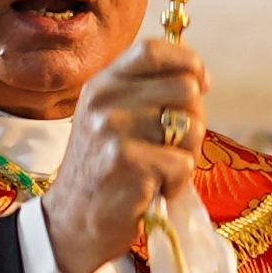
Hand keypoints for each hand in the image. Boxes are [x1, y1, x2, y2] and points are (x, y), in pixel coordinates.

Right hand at [40, 36, 207, 272]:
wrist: (70, 223)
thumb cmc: (102, 170)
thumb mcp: (111, 118)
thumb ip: (144, 91)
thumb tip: (195, 71)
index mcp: (103, 84)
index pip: (154, 49)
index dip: (189, 62)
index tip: (201, 83)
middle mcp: (105, 101)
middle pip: (185, 88)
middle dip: (195, 119)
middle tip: (177, 145)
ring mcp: (114, 130)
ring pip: (191, 127)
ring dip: (188, 155)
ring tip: (162, 170)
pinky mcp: (127, 163)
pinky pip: (183, 164)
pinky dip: (178, 183)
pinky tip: (155, 190)